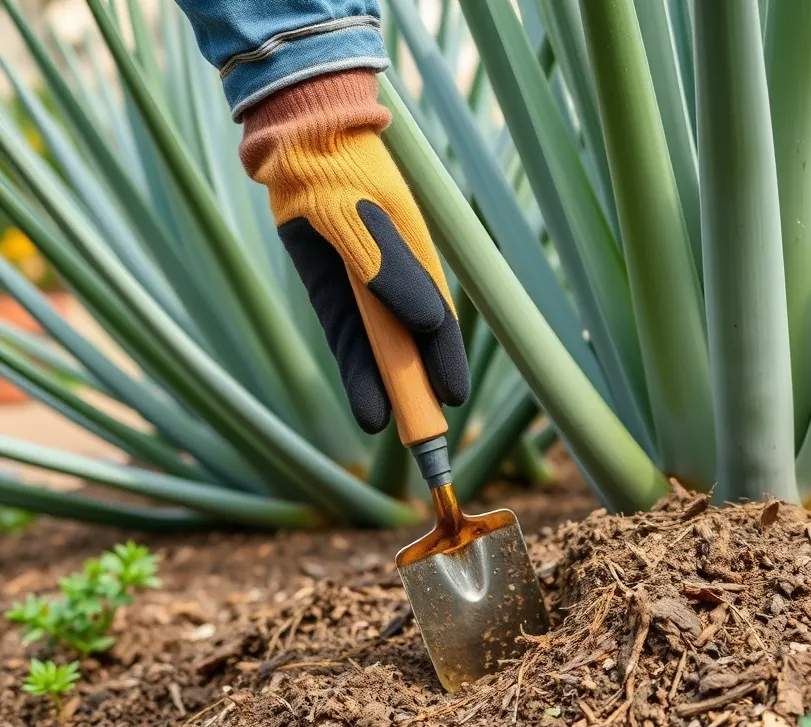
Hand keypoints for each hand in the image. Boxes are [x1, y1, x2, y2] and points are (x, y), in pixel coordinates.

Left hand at [239, 70, 469, 433]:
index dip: (445, 364)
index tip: (453, 400)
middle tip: (427, 441)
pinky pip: (345, 337)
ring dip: (383, 387)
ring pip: (377, 348)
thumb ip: (387, 271)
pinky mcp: (333, 289)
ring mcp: (363, 286)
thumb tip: (425, 326)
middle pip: (411, 345)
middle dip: (418, 390)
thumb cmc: (336, 171)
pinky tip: (366, 406)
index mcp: (417, 259)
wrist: (298, 141)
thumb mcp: (358, 218)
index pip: (438, 324)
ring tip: (386, 428)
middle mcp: (395, 278)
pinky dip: (354, 369)